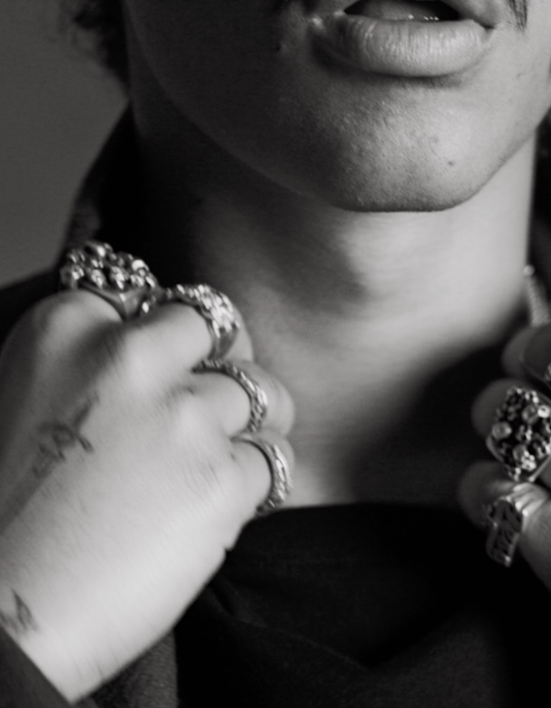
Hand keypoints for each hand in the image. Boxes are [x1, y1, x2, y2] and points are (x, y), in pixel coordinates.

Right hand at [0, 286, 293, 700]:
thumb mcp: (16, 397)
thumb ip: (81, 360)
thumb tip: (143, 346)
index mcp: (67, 328)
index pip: (155, 299)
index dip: (169, 334)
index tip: (169, 360)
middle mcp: (132, 358)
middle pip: (221, 325)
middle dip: (227, 356)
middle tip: (213, 395)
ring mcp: (184, 418)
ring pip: (263, 390)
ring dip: (257, 418)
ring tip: (230, 450)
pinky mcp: (221, 481)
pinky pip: (274, 461)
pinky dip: (258, 482)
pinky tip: (223, 503)